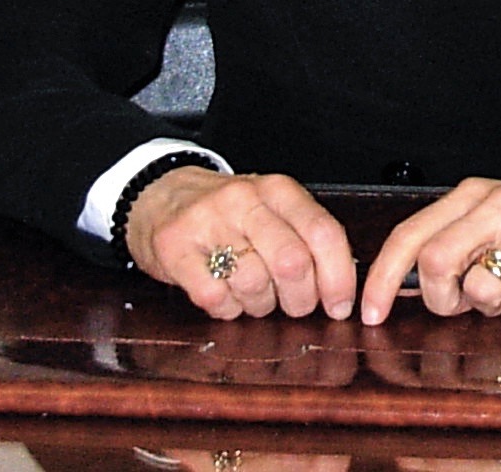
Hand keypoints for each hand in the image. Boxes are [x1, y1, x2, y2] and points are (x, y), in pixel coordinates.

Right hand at [124, 166, 358, 321]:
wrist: (158, 195)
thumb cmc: (226, 212)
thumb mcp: (269, 209)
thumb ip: (303, 236)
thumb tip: (342, 286)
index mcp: (278, 190)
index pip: (323, 233)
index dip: (339, 277)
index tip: (340, 306)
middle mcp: (244, 200)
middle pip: (292, 262)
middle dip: (300, 299)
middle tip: (295, 307)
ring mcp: (207, 222)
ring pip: (255, 285)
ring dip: (261, 305)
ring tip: (253, 294)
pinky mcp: (175, 248)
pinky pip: (216, 299)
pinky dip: (227, 310)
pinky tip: (225, 296)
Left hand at [358, 174, 500, 321]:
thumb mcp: (491, 216)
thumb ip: (451, 240)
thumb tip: (400, 286)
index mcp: (471, 194)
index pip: (410, 236)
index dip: (382, 279)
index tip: (370, 313)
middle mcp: (498, 203)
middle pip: (435, 264)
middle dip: (441, 299)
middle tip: (463, 302)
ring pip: (480, 289)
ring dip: (491, 305)